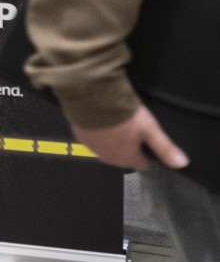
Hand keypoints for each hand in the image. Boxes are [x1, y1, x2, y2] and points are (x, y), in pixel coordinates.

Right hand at [73, 105, 187, 170]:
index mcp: (127, 158)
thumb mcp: (150, 129)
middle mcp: (109, 158)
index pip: (142, 162)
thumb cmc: (123, 114)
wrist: (91, 98)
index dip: (147, 151)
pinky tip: (101, 119)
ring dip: (113, 138)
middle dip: (129, 145)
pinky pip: (93, 138)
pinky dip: (98, 131)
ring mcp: (93, 147)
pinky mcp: (80, 136)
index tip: (147, 138)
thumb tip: (182, 163)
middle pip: (124, 155)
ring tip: (116, 121)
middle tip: (132, 127)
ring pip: (108, 147)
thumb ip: (165, 148)